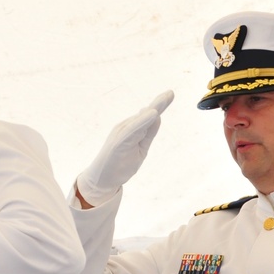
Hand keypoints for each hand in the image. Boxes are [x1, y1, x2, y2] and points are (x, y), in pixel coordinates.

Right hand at [76, 90, 173, 205]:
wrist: (102, 180)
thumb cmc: (121, 165)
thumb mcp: (141, 149)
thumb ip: (149, 134)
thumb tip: (158, 117)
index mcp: (133, 129)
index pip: (148, 116)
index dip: (160, 105)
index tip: (170, 94)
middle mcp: (126, 128)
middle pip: (145, 114)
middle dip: (159, 103)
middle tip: (171, 92)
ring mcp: (121, 133)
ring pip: (140, 120)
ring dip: (153, 109)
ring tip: (164, 99)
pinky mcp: (118, 142)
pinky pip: (132, 130)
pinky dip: (142, 121)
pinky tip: (152, 114)